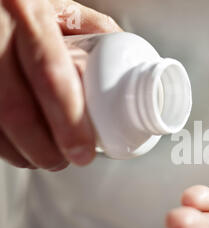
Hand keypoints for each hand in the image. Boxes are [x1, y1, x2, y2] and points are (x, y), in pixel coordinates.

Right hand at [0, 0, 120, 169]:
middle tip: (63, 161)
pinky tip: (14, 144)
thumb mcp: (53, 2)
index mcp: (25, 12)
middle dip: (43, 148)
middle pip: (15, 109)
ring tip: (41, 158)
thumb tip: (123, 57)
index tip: (82, 150)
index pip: (51, 77)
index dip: (68, 123)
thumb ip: (89, 27)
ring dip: (17, 150)